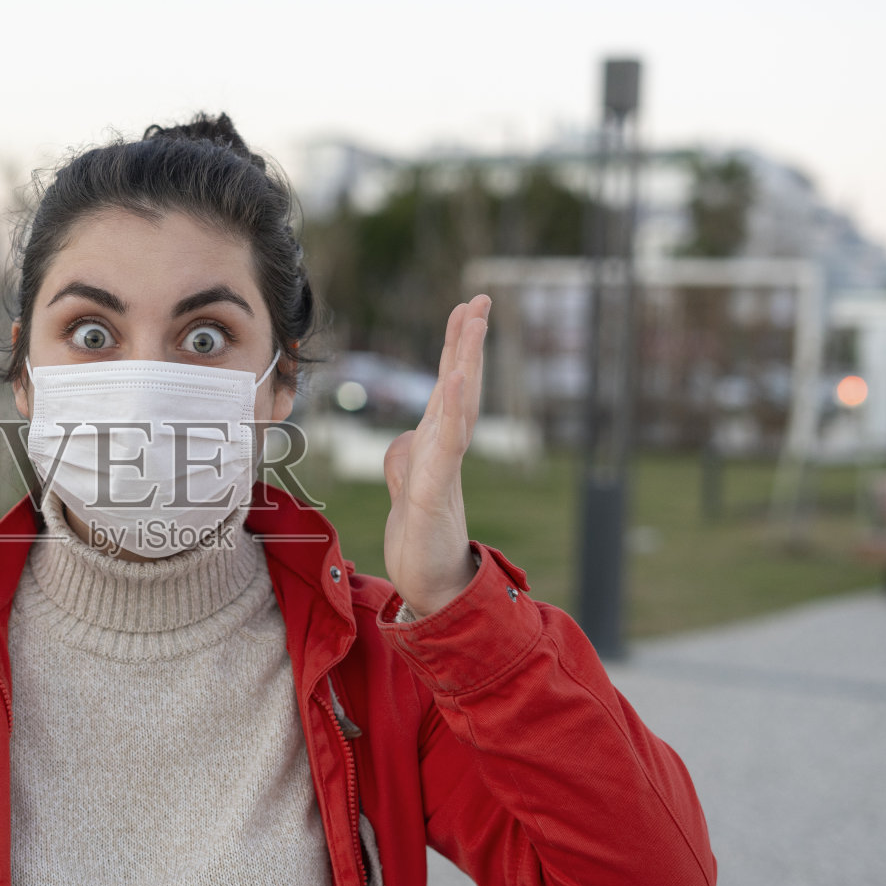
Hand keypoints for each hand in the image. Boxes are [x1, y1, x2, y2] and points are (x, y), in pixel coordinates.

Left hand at [382, 294, 490, 616]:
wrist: (431, 586)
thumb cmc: (422, 540)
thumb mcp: (406, 489)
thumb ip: (406, 460)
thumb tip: (404, 440)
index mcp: (437, 446)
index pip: (448, 386)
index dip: (456, 347)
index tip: (464, 308)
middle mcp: (445, 450)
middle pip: (461, 385)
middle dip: (469, 342)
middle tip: (480, 299)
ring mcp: (443, 469)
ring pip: (458, 407)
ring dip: (466, 362)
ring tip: (474, 322)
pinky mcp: (435, 492)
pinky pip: (445, 445)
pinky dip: (453, 411)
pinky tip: (457, 380)